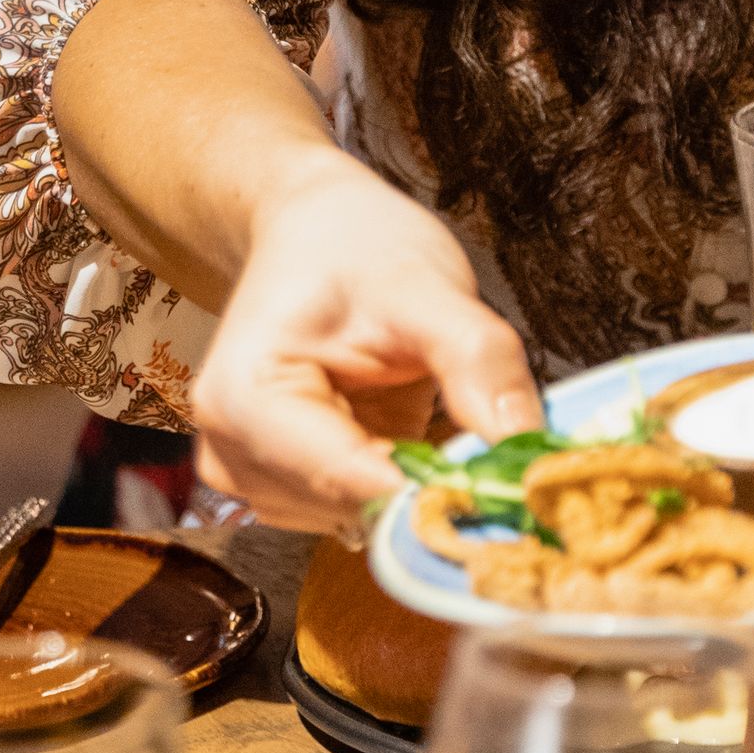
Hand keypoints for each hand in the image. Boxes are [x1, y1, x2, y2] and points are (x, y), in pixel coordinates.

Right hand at [186, 152, 539, 530]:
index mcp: (244, 399)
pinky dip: (399, 485)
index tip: (510, 486)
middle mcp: (229, 450)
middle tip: (487, 433)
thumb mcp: (427, 287)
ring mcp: (251, 474)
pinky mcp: (284, 485)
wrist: (314, 232)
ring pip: (360, 520)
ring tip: (436, 414)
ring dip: (414, 487)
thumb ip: (477, 360)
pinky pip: (358, 512)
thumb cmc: (356, 247)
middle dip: (428, 486)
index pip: (346, 482)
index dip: (433, 491)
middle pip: (352, 509)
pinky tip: (411, 434)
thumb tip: (523, 443)